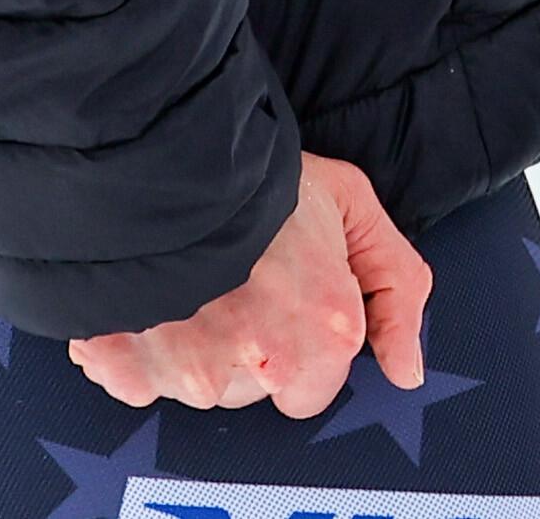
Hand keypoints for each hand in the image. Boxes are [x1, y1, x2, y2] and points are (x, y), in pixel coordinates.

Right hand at [64, 151, 429, 417]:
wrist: (169, 149)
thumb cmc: (262, 176)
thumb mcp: (352, 206)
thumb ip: (398, 289)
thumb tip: (407, 373)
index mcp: (327, 331)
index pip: (316, 390)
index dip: (300, 344)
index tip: (283, 299)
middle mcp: (267, 363)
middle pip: (255, 390)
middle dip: (248, 349)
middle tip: (236, 282)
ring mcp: (195, 373)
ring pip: (200, 388)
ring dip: (195, 349)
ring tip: (194, 279)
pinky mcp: (132, 371)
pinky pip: (141, 382)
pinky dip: (142, 350)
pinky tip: (150, 294)